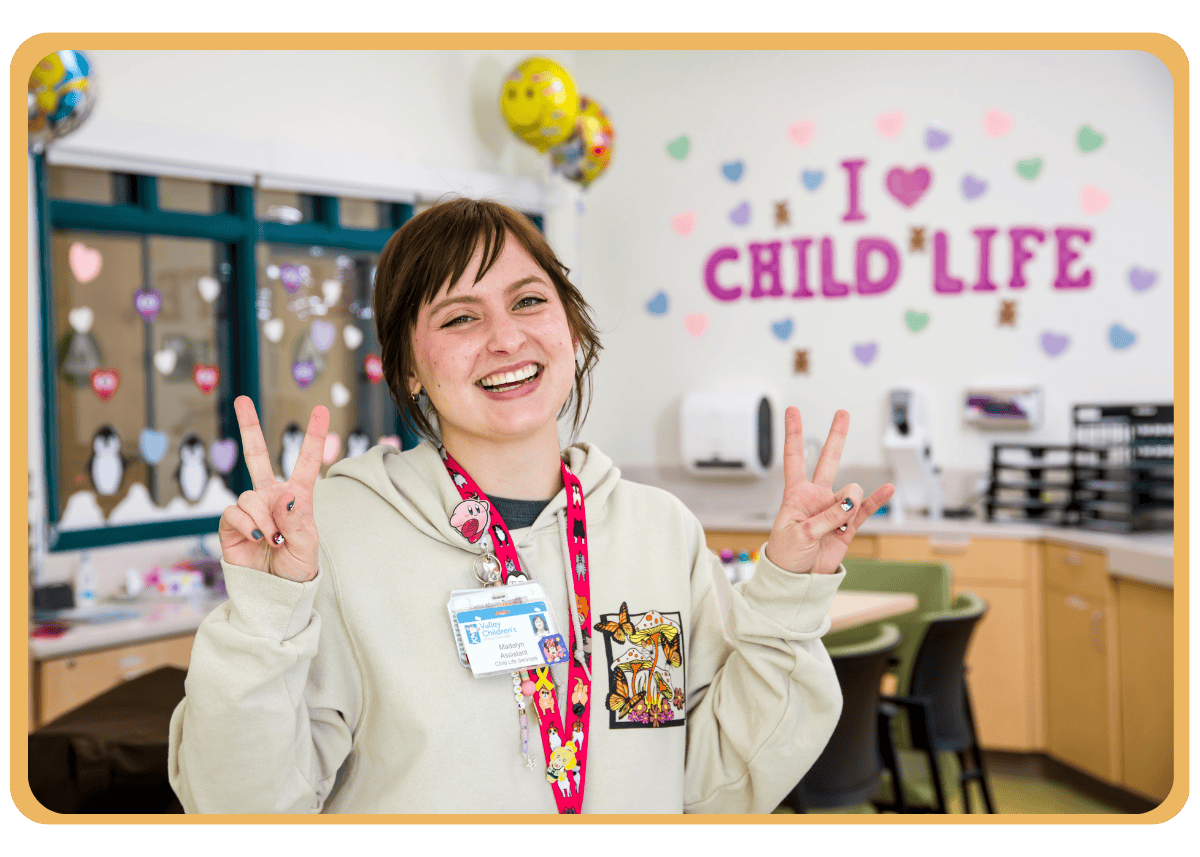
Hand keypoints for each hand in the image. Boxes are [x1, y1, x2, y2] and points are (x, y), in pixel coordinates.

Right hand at [217, 396, 329, 581]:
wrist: (274, 594)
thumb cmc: (297, 569)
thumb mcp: (308, 545)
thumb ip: (298, 519)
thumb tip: (285, 494)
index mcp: (298, 498)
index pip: (306, 463)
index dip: (314, 437)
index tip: (320, 410)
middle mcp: (271, 497)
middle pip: (257, 456)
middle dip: (249, 427)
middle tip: (242, 400)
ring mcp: (249, 509)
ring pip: (252, 496)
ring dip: (265, 519)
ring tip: (273, 540)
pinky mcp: (231, 524)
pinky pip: (236, 511)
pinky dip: (248, 524)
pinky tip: (257, 537)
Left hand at [764, 407, 894, 574]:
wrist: (799, 579)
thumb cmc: (787, 554)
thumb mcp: (799, 534)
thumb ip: (826, 517)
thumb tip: (851, 500)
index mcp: (796, 494)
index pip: (795, 458)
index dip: (795, 435)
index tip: (793, 410)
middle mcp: (817, 497)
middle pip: (828, 460)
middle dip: (836, 437)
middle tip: (842, 413)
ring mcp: (835, 509)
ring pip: (850, 494)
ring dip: (847, 507)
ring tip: (839, 523)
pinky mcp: (849, 526)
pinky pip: (866, 509)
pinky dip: (877, 500)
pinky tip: (888, 490)